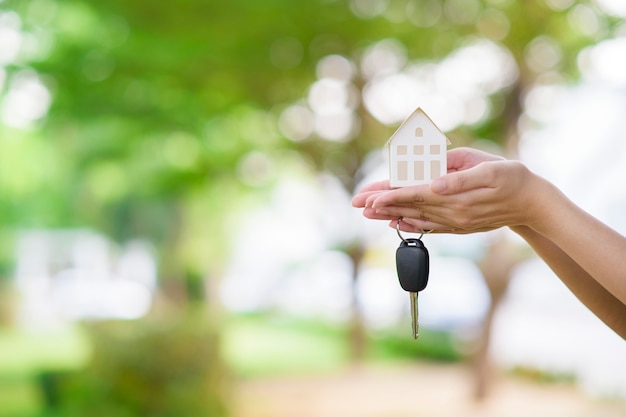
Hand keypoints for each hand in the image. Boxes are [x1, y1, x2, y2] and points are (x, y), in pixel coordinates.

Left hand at [352, 147, 544, 233]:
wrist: (532, 202)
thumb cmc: (511, 177)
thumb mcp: (488, 169)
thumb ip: (458, 178)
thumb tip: (433, 183)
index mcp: (457, 197)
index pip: (416, 195)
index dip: (391, 196)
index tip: (370, 198)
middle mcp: (453, 214)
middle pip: (410, 208)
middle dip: (381, 206)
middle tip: (357, 205)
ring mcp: (455, 222)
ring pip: (416, 219)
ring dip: (390, 215)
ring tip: (368, 215)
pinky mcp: (459, 226)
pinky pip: (430, 227)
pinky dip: (411, 225)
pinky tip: (396, 224)